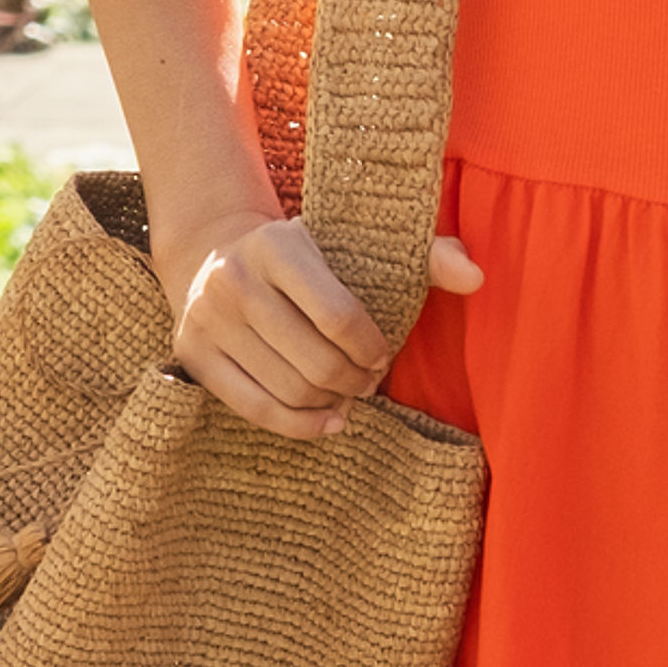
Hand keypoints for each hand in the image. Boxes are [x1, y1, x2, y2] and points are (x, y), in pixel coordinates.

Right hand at [162, 211, 482, 443]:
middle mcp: (233, 279)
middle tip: (369, 381)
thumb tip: (476, 277)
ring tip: (347, 394)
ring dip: (331, 403)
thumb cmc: (306, 254)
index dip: (372, 348)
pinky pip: (254, 409)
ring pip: (289, 390)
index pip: (340, 317)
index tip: (382, 353)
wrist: (216, 249)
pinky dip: (298, 425)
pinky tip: (327, 420)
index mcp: (277, 245)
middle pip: (316, 363)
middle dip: (355, 381)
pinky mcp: (191, 352)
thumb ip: (425, 255)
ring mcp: (206, 319)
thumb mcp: (356, 241)